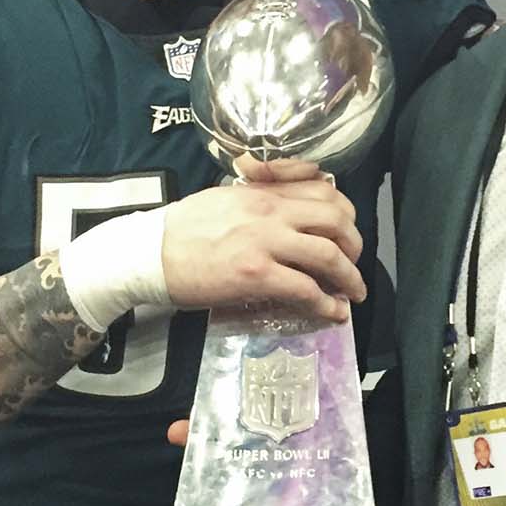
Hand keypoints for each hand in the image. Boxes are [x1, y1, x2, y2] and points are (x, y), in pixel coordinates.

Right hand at [161, 166, 364, 325]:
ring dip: (349, 278)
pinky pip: (306, 289)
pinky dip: (327, 304)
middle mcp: (272, 212)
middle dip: (355, 246)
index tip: (346, 234)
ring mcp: (266, 243)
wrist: (150, 252)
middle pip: (337, 221)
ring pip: (328, 255)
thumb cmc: (184, 227)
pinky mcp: (257, 275)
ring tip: (353, 294)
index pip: (325, 192)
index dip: (345, 215)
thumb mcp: (227, 196)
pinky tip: (333, 313)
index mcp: (266, 192)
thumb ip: (262, 196)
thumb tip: (288, 206)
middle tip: (354, 266)